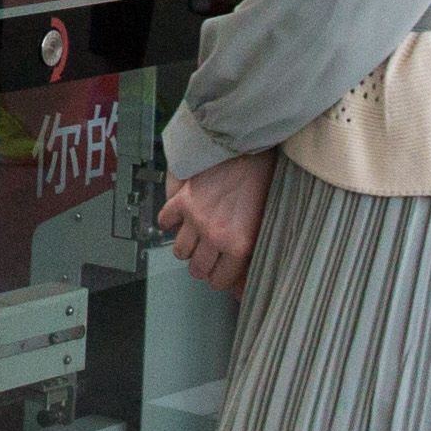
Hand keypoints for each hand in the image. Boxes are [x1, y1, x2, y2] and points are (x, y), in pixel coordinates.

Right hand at [158, 149, 272, 288]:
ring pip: (180, 251)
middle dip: (203, 267)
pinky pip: (165, 222)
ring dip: (187, 247)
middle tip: (210, 257)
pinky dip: (170, 222)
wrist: (248, 146)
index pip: (220, 281)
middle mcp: (215, 235)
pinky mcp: (182, 200)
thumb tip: (242, 285)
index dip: (220, 279)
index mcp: (239, 244)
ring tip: (196, 238)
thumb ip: (251, 253)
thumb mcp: (265, 222)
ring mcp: (196, 219)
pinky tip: (181, 217)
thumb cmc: (262, 180)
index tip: (221, 274)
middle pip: (197, 269)